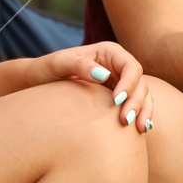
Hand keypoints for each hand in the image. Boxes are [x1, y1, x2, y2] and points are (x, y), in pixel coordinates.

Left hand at [29, 41, 154, 131]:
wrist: (39, 84)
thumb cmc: (47, 70)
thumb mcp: (59, 64)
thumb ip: (79, 65)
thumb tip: (104, 75)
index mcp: (109, 53)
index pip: (131, 66)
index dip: (129, 83)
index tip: (116, 101)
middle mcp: (118, 67)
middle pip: (140, 83)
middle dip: (137, 101)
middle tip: (125, 120)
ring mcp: (120, 83)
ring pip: (142, 96)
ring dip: (143, 111)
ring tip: (139, 128)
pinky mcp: (118, 98)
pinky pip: (136, 106)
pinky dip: (141, 116)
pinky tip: (140, 129)